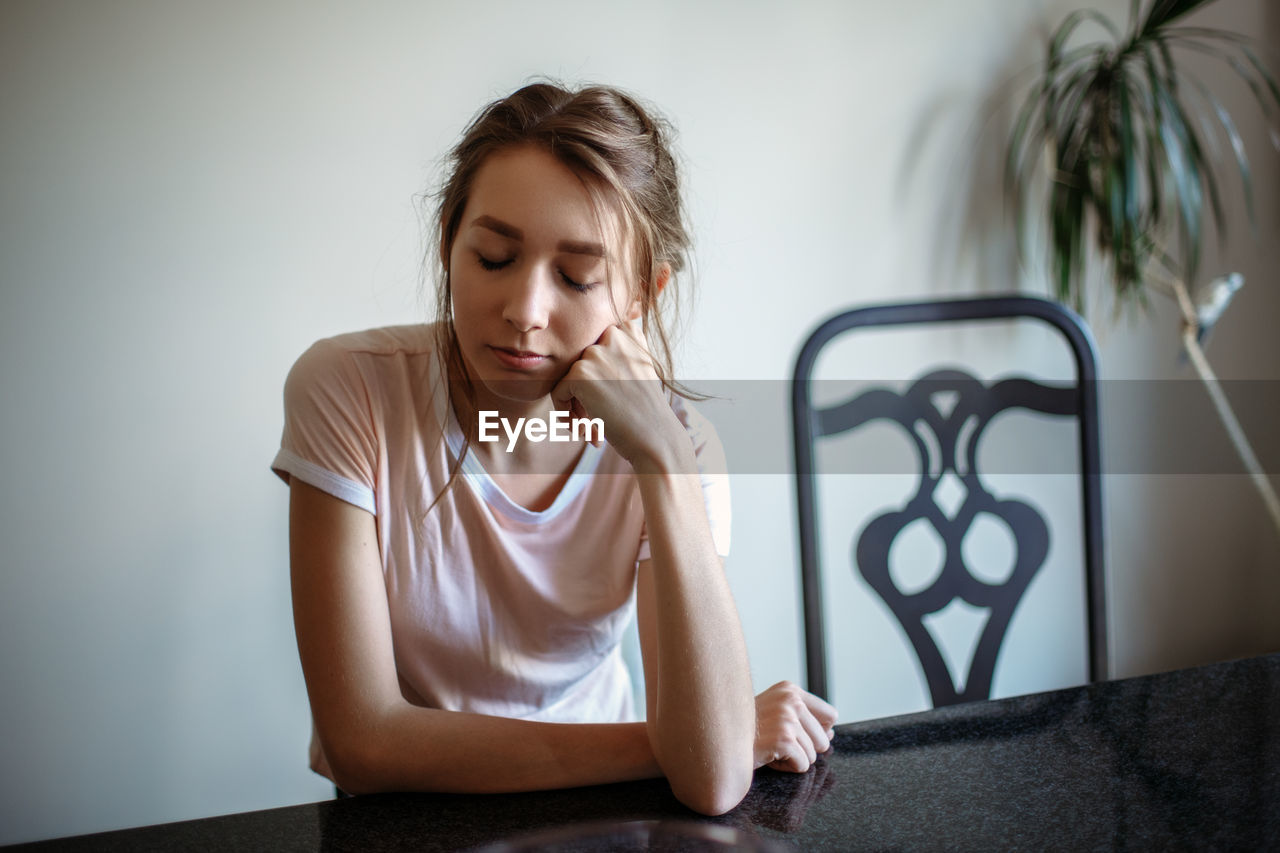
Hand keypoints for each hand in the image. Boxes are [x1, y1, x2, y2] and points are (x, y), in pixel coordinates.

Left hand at [550, 317, 682, 468]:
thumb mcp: (639, 369)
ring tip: (590, 428)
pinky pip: (559, 392)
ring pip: (567, 378)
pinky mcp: (580, 373)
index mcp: (629, 332)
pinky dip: (565, 413)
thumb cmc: (647, 411)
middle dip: (583, 390)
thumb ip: (616, 355)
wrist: (656, 437)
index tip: (606, 397)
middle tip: (594, 417)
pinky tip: (584, 430)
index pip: (595, 346)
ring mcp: (595, 353)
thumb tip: (584, 358)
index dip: (595, 373)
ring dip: (575, 405)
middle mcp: (613, 336)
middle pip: (580, 361)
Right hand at [753, 681, 837, 772]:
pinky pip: (803, 765)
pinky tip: (769, 757)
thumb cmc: (747, 730)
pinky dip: (787, 768)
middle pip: (824, 739)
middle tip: (778, 742)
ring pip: (813, 754)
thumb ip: (804, 720)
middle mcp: (791, 700)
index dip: (819, 732)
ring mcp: (787, 718)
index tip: (798, 735)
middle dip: (805, 748)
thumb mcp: (775, 714)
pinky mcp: (784, 739)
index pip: (830, 715)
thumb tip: (831, 733)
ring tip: (771, 748)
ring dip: (793, 758)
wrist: (719, 740)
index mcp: (790, 690)